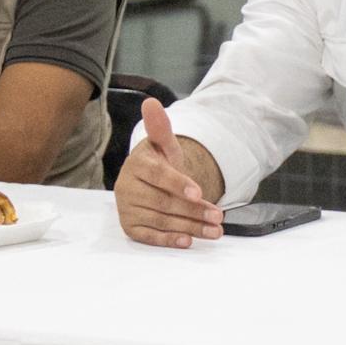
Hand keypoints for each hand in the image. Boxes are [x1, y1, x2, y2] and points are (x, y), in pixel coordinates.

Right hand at [114, 97, 225, 246]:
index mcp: (136, 165)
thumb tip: (151, 103)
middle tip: (218, 216)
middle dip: (194, 211)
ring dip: (190, 227)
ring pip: (161, 221)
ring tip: (215, 230)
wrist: (149, 182)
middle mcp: (126, 188)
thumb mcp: (165, 145)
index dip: (179, 184)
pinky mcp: (130, 227)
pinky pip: (150, 237)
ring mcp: (127, 209)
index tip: (199, 193)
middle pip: (163, 202)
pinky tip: (188, 241)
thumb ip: (161, 128)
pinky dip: (169, 240)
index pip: (158, 176)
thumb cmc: (160, 163)